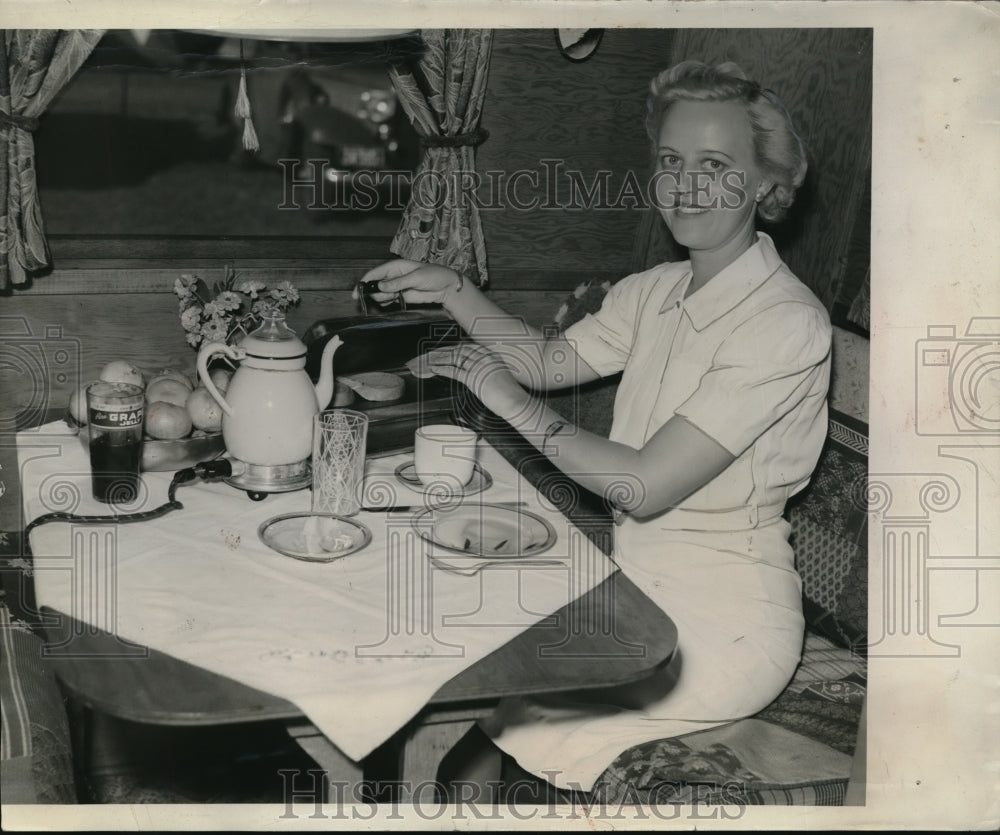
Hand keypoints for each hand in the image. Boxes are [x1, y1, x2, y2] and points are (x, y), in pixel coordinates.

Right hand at [358, 259, 460, 306]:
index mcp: (396, 267)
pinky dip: (386, 303)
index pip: (376, 273)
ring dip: (381, 298)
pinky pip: (388, 300)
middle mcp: (394, 276)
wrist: (446, 287)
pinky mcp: (402, 296)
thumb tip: (381, 286)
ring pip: (381, 294)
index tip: (358, 290)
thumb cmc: (434, 275)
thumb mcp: (416, 277)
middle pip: (376, 284)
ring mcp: (397, 287)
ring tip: (392, 298)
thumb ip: (398, 283)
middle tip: (382, 297)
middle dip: (374, 292)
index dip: (366, 281)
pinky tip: (390, 302)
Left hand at [414, 343, 530, 419]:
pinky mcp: (473, 378)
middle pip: (461, 350)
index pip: (471, 347)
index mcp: (492, 356)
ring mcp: (479, 367)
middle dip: (447, 351)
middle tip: (436, 353)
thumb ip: (489, 372)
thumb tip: (480, 376)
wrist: (515, 401)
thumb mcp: (501, 377)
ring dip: (441, 358)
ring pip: (455, 358)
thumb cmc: (510, 394)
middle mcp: (485, 358)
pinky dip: (442, 368)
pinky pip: (454, 371)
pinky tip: (435, 369)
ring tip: (432, 360)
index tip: (450, 349)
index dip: (457, 347)